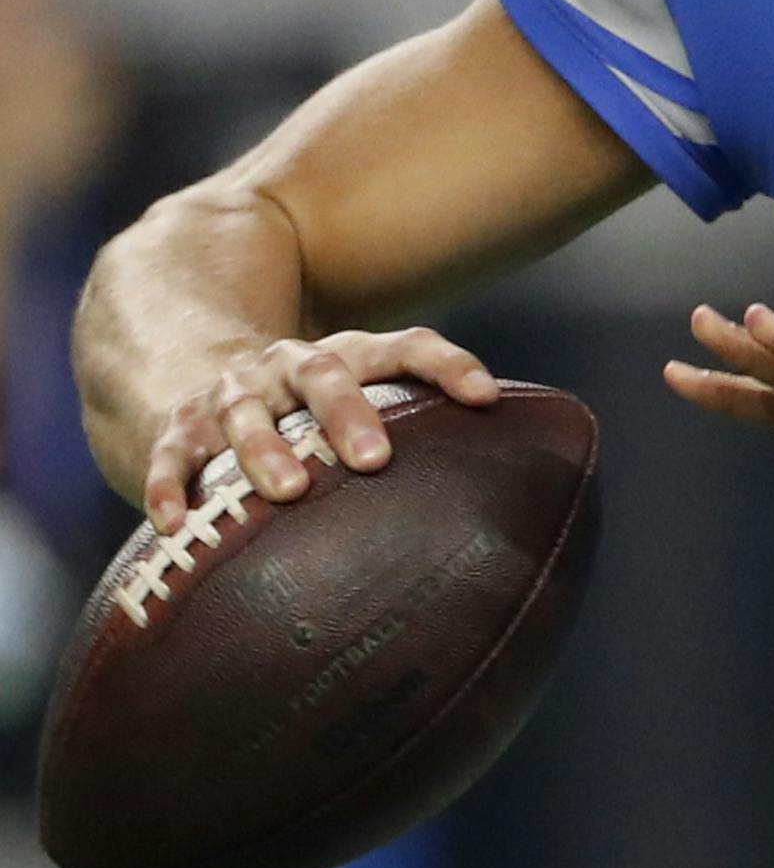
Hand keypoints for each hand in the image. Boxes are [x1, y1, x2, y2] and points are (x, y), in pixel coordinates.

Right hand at [143, 327, 498, 534]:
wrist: (190, 362)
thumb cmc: (305, 408)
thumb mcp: (356, 401)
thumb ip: (417, 435)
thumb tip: (509, 506)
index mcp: (347, 356)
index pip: (406, 347)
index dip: (447, 364)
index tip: (485, 396)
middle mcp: (291, 367)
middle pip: (325, 374)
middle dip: (349, 413)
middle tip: (374, 458)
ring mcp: (233, 394)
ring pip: (247, 413)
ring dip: (265, 448)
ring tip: (289, 489)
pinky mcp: (178, 427)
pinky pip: (173, 454)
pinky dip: (171, 484)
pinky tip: (175, 521)